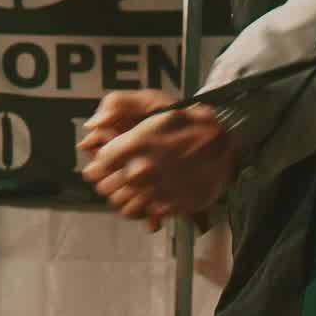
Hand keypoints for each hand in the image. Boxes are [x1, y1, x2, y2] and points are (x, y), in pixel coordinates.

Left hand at [79, 89, 239, 226]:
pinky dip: (145, 208)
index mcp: (135, 144)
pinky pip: (144, 215)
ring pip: (122, 206)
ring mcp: (156, 191)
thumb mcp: (153, 101)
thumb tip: (90, 127)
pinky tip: (153, 195)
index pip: (97, 166)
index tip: (109, 163)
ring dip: (126, 198)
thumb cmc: (187, 121)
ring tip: (136, 188)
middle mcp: (142, 170)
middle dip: (111, 182)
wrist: (225, 143)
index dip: (102, 165)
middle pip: (106, 189)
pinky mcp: (171, 206)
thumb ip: (116, 105)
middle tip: (122, 176)